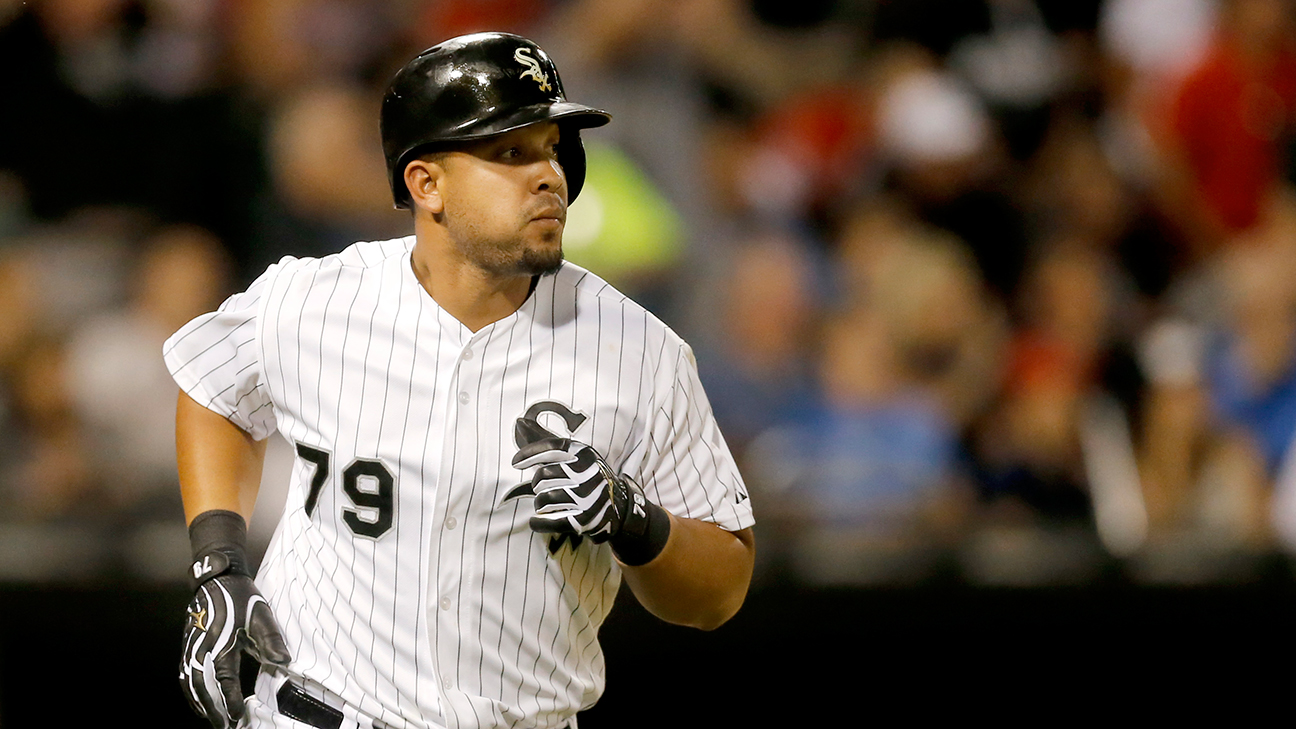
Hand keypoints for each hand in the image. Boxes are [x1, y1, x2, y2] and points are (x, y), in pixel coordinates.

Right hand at [179, 561, 289, 727]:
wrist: (216, 576)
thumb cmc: (240, 596)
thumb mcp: (261, 614)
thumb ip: (271, 639)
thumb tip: (284, 661)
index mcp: (221, 643)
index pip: (225, 680)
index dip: (229, 701)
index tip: (236, 717)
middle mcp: (202, 648)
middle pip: (202, 687)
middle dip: (212, 709)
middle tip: (222, 726)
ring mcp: (191, 646)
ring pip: (189, 682)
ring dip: (199, 703)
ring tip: (210, 718)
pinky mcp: (187, 644)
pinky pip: (184, 672)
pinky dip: (189, 690)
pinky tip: (197, 699)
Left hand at [512, 417, 668, 563]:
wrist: (618, 506)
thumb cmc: (586, 476)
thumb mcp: (573, 454)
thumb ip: (545, 439)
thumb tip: (519, 421)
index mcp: (584, 453)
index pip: (551, 447)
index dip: (529, 454)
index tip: (515, 463)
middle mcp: (587, 472)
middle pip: (542, 476)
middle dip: (537, 485)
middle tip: (545, 488)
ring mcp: (586, 497)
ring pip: (542, 499)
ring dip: (540, 504)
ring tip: (548, 504)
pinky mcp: (583, 520)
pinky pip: (548, 521)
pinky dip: (538, 522)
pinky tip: (538, 521)